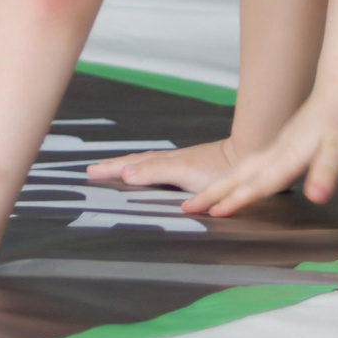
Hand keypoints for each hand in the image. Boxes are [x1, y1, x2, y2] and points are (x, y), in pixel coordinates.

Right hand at [85, 138, 238, 191]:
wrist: (248, 159)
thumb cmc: (217, 168)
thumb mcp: (183, 171)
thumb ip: (155, 171)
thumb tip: (126, 173)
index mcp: (164, 162)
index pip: (131, 165)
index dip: (111, 169)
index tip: (90, 172)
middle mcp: (171, 162)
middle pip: (137, 162)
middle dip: (115, 166)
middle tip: (93, 170)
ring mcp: (182, 166)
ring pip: (149, 166)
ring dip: (130, 169)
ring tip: (116, 172)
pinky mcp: (194, 173)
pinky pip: (162, 172)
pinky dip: (149, 173)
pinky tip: (154, 178)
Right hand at [183, 92, 337, 215]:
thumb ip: (326, 173)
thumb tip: (317, 197)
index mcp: (287, 157)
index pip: (257, 184)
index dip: (236, 200)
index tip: (213, 214)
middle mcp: (276, 152)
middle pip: (238, 177)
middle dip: (213, 193)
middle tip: (186, 209)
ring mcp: (276, 147)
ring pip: (240, 169)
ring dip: (219, 184)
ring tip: (200, 198)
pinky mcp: (281, 144)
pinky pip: (249, 164)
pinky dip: (234, 176)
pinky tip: (236, 180)